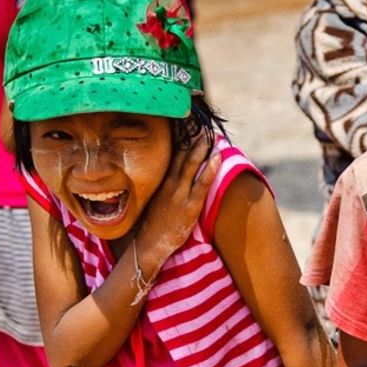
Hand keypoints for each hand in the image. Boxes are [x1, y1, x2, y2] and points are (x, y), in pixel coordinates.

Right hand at [136, 134, 218, 259]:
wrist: (149, 243)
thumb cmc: (153, 223)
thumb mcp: (155, 199)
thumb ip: (164, 185)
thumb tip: (174, 172)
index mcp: (161, 180)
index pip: (171, 154)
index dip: (181, 139)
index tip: (188, 124)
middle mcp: (169, 183)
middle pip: (181, 154)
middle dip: (192, 138)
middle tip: (201, 123)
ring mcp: (179, 194)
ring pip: (191, 165)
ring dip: (201, 148)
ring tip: (210, 134)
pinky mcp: (189, 206)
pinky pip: (201, 184)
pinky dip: (209, 169)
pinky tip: (217, 157)